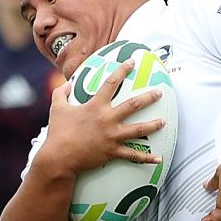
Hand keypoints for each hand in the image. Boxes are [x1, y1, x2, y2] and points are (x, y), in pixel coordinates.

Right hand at [37, 60, 165, 174]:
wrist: (59, 157)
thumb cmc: (58, 133)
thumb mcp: (57, 109)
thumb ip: (61, 93)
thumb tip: (65, 84)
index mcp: (96, 106)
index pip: (111, 83)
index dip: (122, 70)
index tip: (132, 62)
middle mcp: (107, 119)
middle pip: (133, 105)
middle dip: (148, 97)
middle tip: (159, 93)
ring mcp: (112, 136)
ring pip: (139, 130)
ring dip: (153, 125)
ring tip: (164, 121)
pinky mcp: (113, 152)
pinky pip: (133, 156)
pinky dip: (147, 158)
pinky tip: (159, 158)